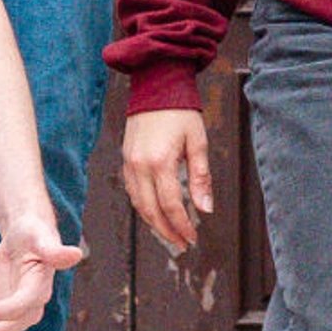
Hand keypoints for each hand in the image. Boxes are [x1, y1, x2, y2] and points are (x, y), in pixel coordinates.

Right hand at [121, 107, 213, 254]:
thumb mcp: (198, 142)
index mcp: (160, 162)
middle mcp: (140, 166)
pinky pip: (132, 191)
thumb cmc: (179, 111)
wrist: (155, 86)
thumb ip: (201, 177)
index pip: (171, 205)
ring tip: (170, 233)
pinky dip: (143, 206)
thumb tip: (205, 209)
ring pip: (138, 204)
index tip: (192, 237)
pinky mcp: (126, 159)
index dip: (182, 225)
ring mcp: (129, 163)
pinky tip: (155, 212)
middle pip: (151, 210)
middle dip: (167, 231)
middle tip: (182, 244)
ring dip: (154, 222)